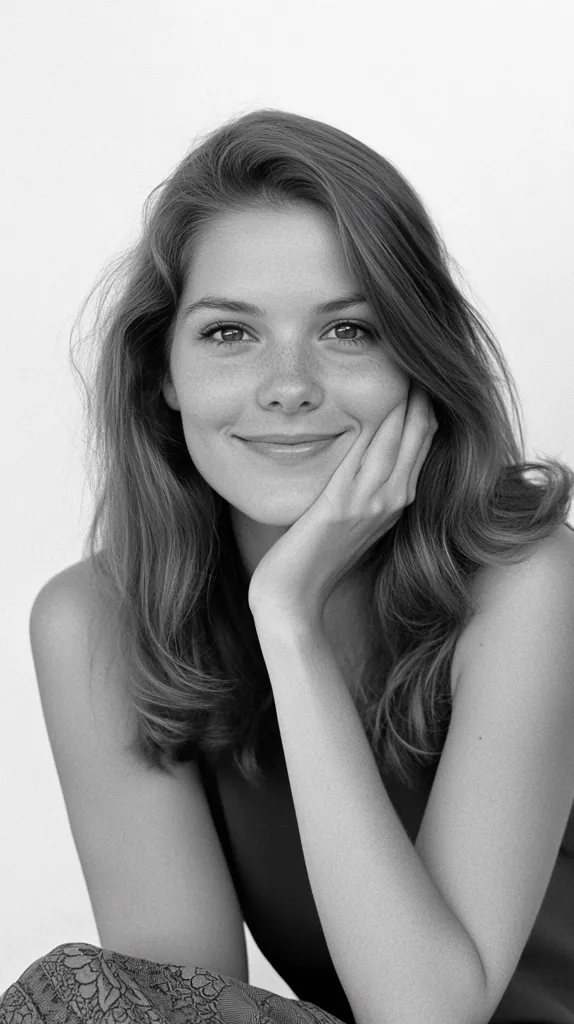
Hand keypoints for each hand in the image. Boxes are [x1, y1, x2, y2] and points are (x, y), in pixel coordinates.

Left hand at [247, 383, 438, 622]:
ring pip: (398, 438)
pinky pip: (366, 455)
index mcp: (395, 502)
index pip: (421, 440)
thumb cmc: (310, 560)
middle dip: (420, 391)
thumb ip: (357, 488)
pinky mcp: (344, 506)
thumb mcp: (344, 519)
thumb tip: (355, 461)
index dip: (422, 403)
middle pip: (419, 433)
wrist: (292, 599)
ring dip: (404, 398)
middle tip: (416, 352)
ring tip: (403, 360)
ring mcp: (371, 504)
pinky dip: (376, 426)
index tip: (416, 369)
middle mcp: (391, 501)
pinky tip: (377, 398)